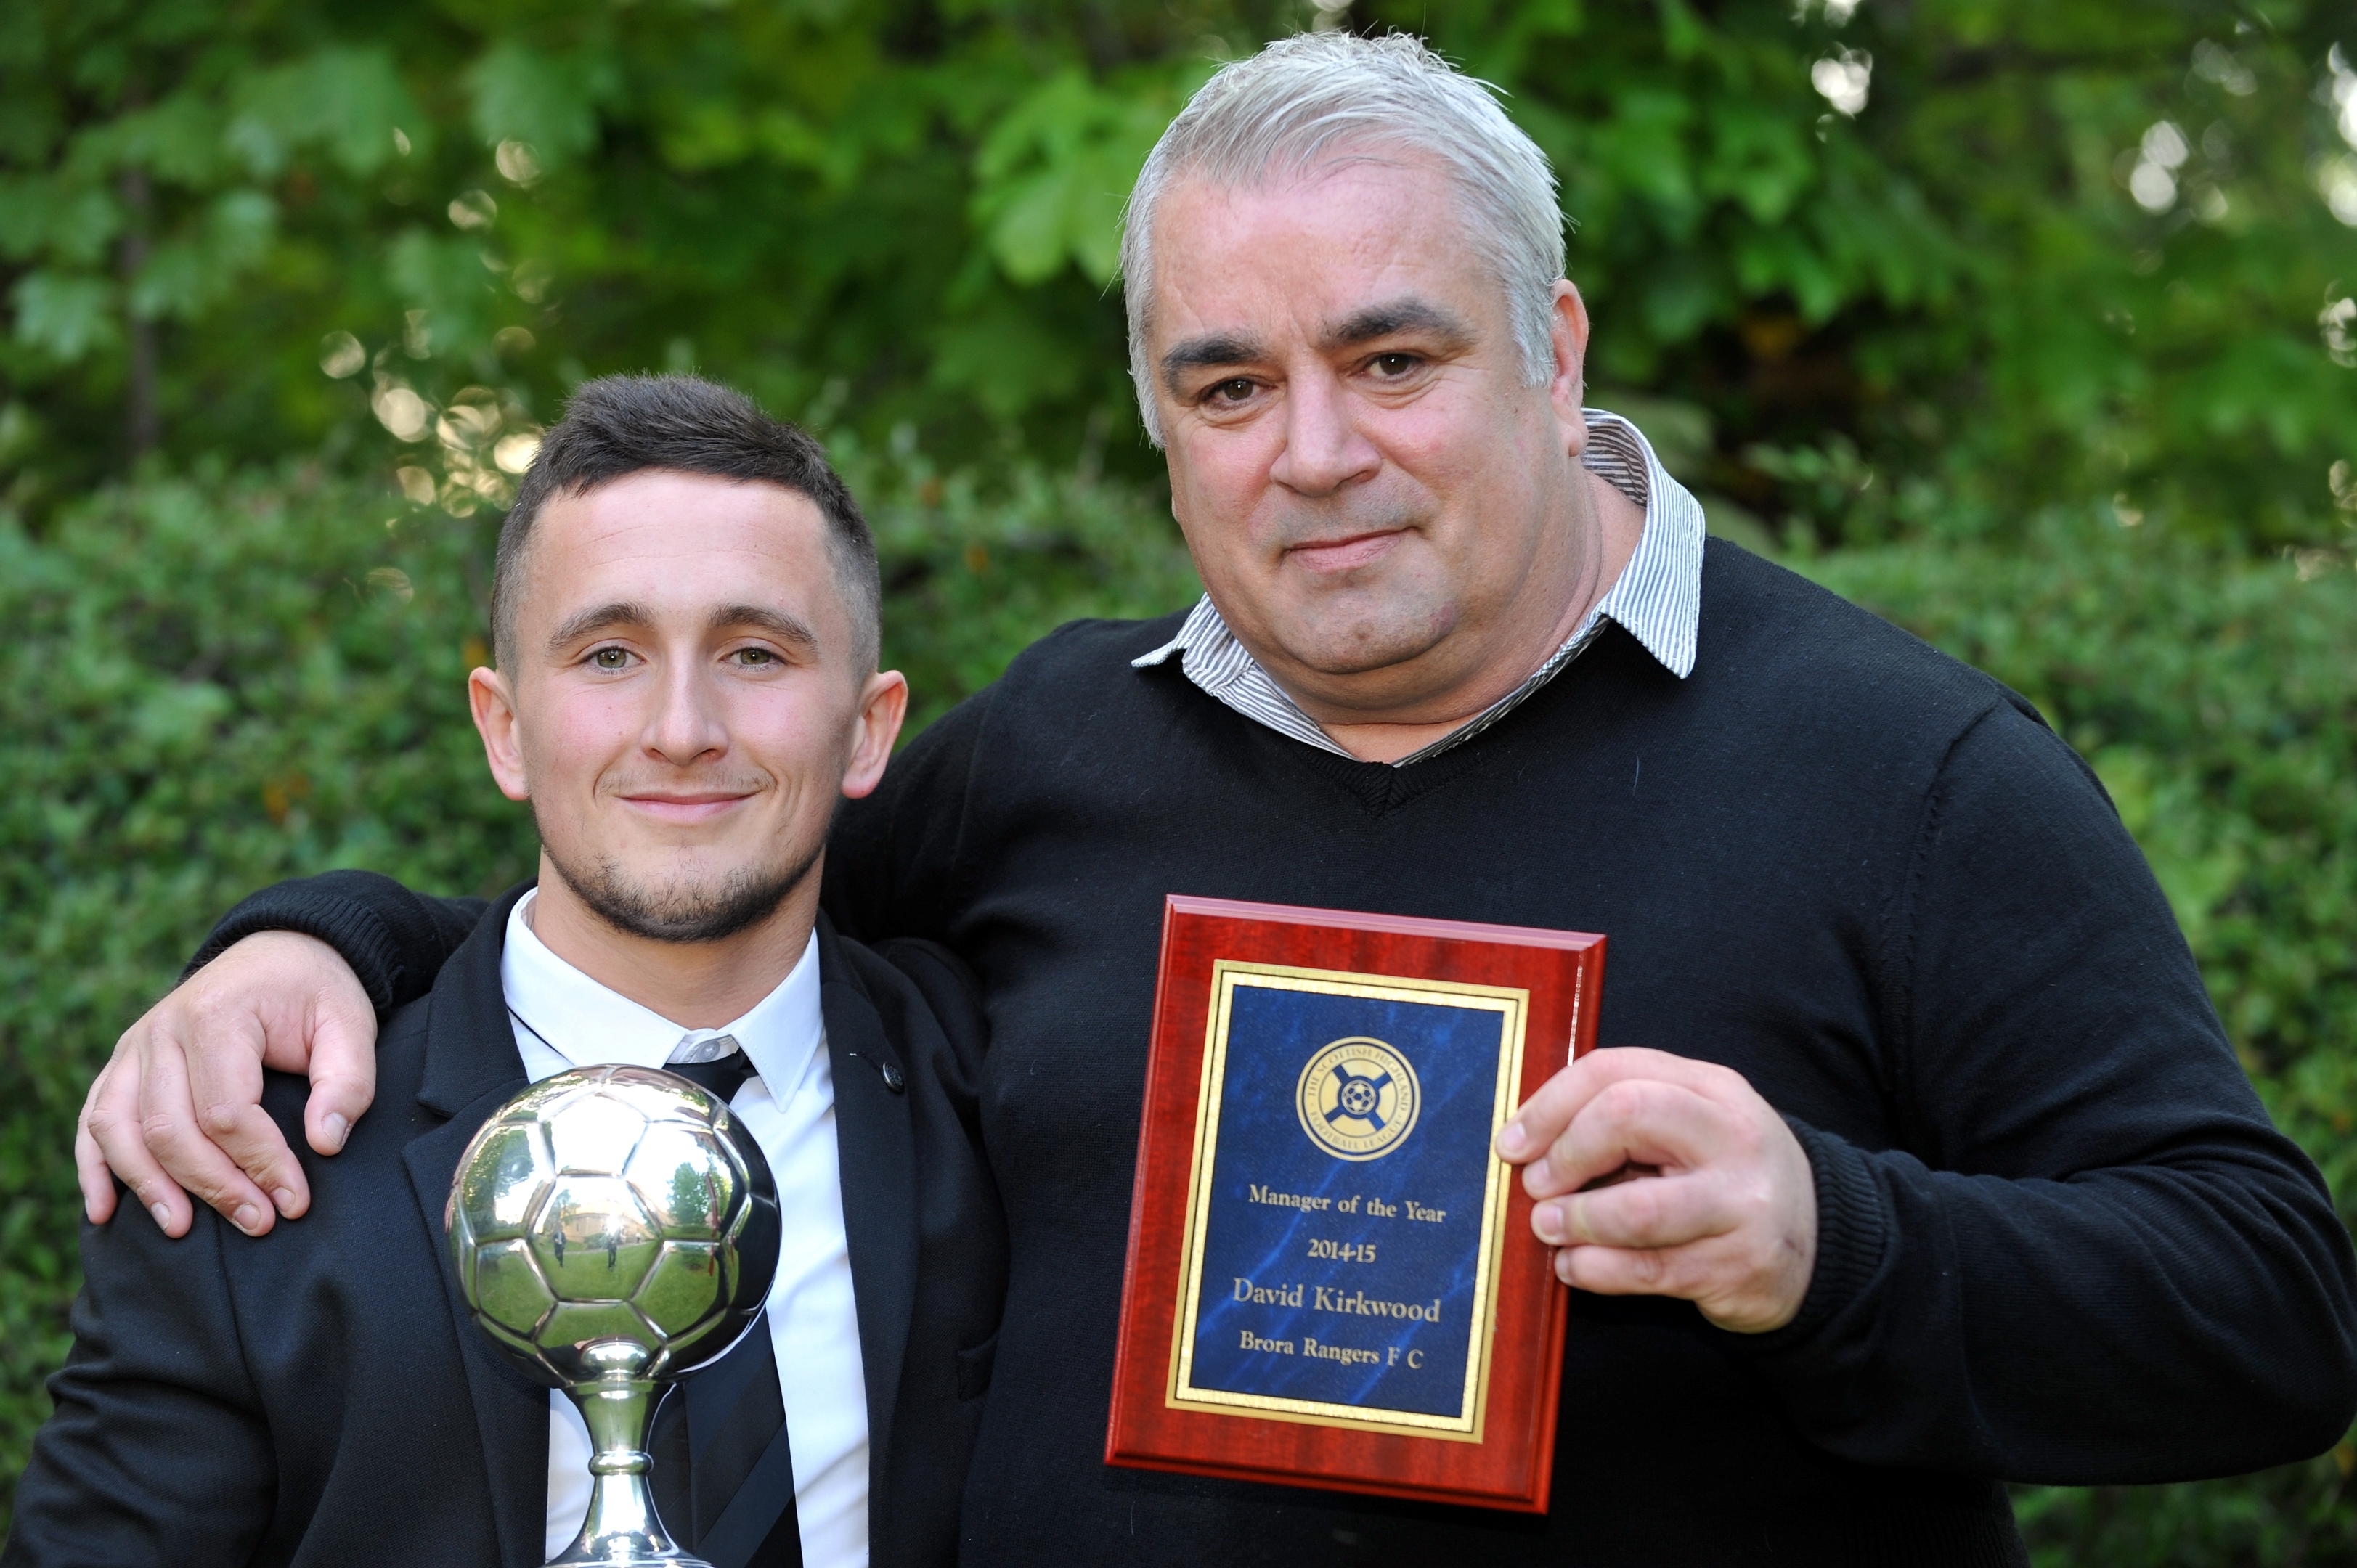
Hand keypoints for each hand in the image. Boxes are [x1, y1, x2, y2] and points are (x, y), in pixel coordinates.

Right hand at [76, 933, 380, 1236]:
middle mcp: (162, 1030)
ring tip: (181, 1229)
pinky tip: (104, 1212)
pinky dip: (93, 1168)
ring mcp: (134, 1047)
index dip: (260, 1163)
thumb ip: (348, 1081)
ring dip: (147, 1186)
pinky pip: (93, 1120)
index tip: (293, 1201)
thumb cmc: (316, 994)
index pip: (227, 1110)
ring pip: (118, 1129)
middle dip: (213, 1185)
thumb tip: (325, 1143)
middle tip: (257, 1223)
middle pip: (169, 1127)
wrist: (279, 953)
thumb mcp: (351, 1025)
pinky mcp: (123, 1064)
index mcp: (217, 1015)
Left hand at [1492, 1047, 1816, 1332]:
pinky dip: (1596, 1269)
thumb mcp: (1690, 1129)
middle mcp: (1734, 1136)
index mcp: (1713, 1088)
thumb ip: (1623, 1120)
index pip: (1615, 1070)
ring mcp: (1742, 1204)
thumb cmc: (1725, 1179)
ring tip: (1547, 1227)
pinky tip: (1575, 1267)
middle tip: (1535, 1185)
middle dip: (1564, 1152)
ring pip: (1637, 1208)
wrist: (1819, 1245)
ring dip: (1576, 1220)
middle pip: (1626, 1116)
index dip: (1550, 1104)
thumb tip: (1526, 1144)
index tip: (1512, 1141)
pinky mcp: (1738, 1267)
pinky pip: (1648, 1269)